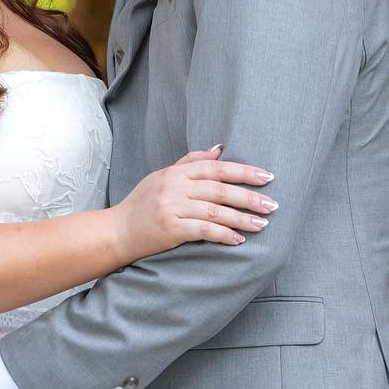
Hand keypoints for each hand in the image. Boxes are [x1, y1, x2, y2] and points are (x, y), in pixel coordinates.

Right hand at [113, 145, 276, 260]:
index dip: (243, 171)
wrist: (116, 231)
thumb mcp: (161, 177)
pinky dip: (223, 234)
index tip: (266, 177)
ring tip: (262, 224)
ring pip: (215, 210)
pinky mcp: (171, 228)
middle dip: (249, 197)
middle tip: (272, 205)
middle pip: (220, 189)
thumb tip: (219, 149)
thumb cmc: (141, 205)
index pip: (215, 168)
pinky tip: (238, 239)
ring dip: (242, 218)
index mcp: (175, 173)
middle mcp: (174, 187)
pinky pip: (204, 230)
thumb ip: (189, 163)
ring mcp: (172, 207)